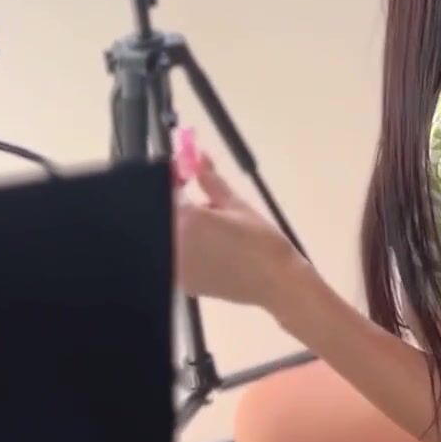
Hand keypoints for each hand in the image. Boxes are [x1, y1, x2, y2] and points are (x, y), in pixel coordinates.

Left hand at [174, 153, 305, 310]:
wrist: (276, 283)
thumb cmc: (261, 241)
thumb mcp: (237, 206)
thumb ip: (211, 182)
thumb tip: (198, 157)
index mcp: (187, 220)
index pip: (166, 190)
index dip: (174, 178)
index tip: (185, 174)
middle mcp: (173, 243)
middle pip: (165, 215)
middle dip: (177, 203)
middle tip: (199, 200)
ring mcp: (175, 266)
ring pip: (169, 236)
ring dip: (181, 226)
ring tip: (211, 227)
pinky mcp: (181, 283)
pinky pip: (175, 257)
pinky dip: (185, 247)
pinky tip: (209, 248)